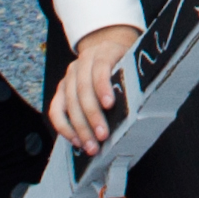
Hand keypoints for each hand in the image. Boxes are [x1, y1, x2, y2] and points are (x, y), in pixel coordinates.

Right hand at [46, 23, 139, 154]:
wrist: (106, 51)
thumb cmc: (125, 64)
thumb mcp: (132, 65)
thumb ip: (134, 80)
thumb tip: (143, 105)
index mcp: (103, 52)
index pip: (101, 66)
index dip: (103, 85)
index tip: (110, 105)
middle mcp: (82, 62)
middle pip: (83, 88)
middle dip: (92, 115)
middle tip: (102, 136)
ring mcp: (69, 76)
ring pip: (69, 102)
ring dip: (79, 127)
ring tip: (90, 146)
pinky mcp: (61, 90)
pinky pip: (55, 110)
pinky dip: (64, 127)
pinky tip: (76, 141)